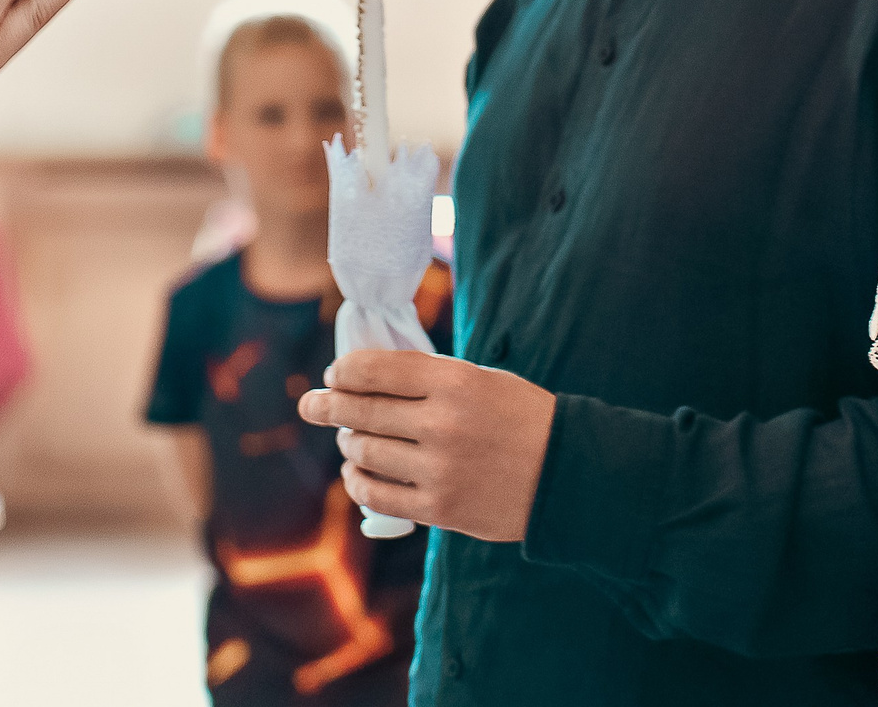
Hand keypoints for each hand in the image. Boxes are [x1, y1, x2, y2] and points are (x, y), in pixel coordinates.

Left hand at [297, 351, 554, 542]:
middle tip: (311, 404)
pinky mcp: (440, 508)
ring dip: (348, 444)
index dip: (345, 371)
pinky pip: (379, 494)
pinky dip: (359, 482)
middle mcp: (442, 423)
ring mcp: (439, 469)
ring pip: (365, 452)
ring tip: (347, 440)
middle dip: (327, 405)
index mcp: (454, 380)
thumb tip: (367, 378)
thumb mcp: (481, 380)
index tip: (334, 375)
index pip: (376, 369)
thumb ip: (428, 378)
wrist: (566, 475)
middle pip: (361, 411)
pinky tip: (356, 474)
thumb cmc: (521, 418)